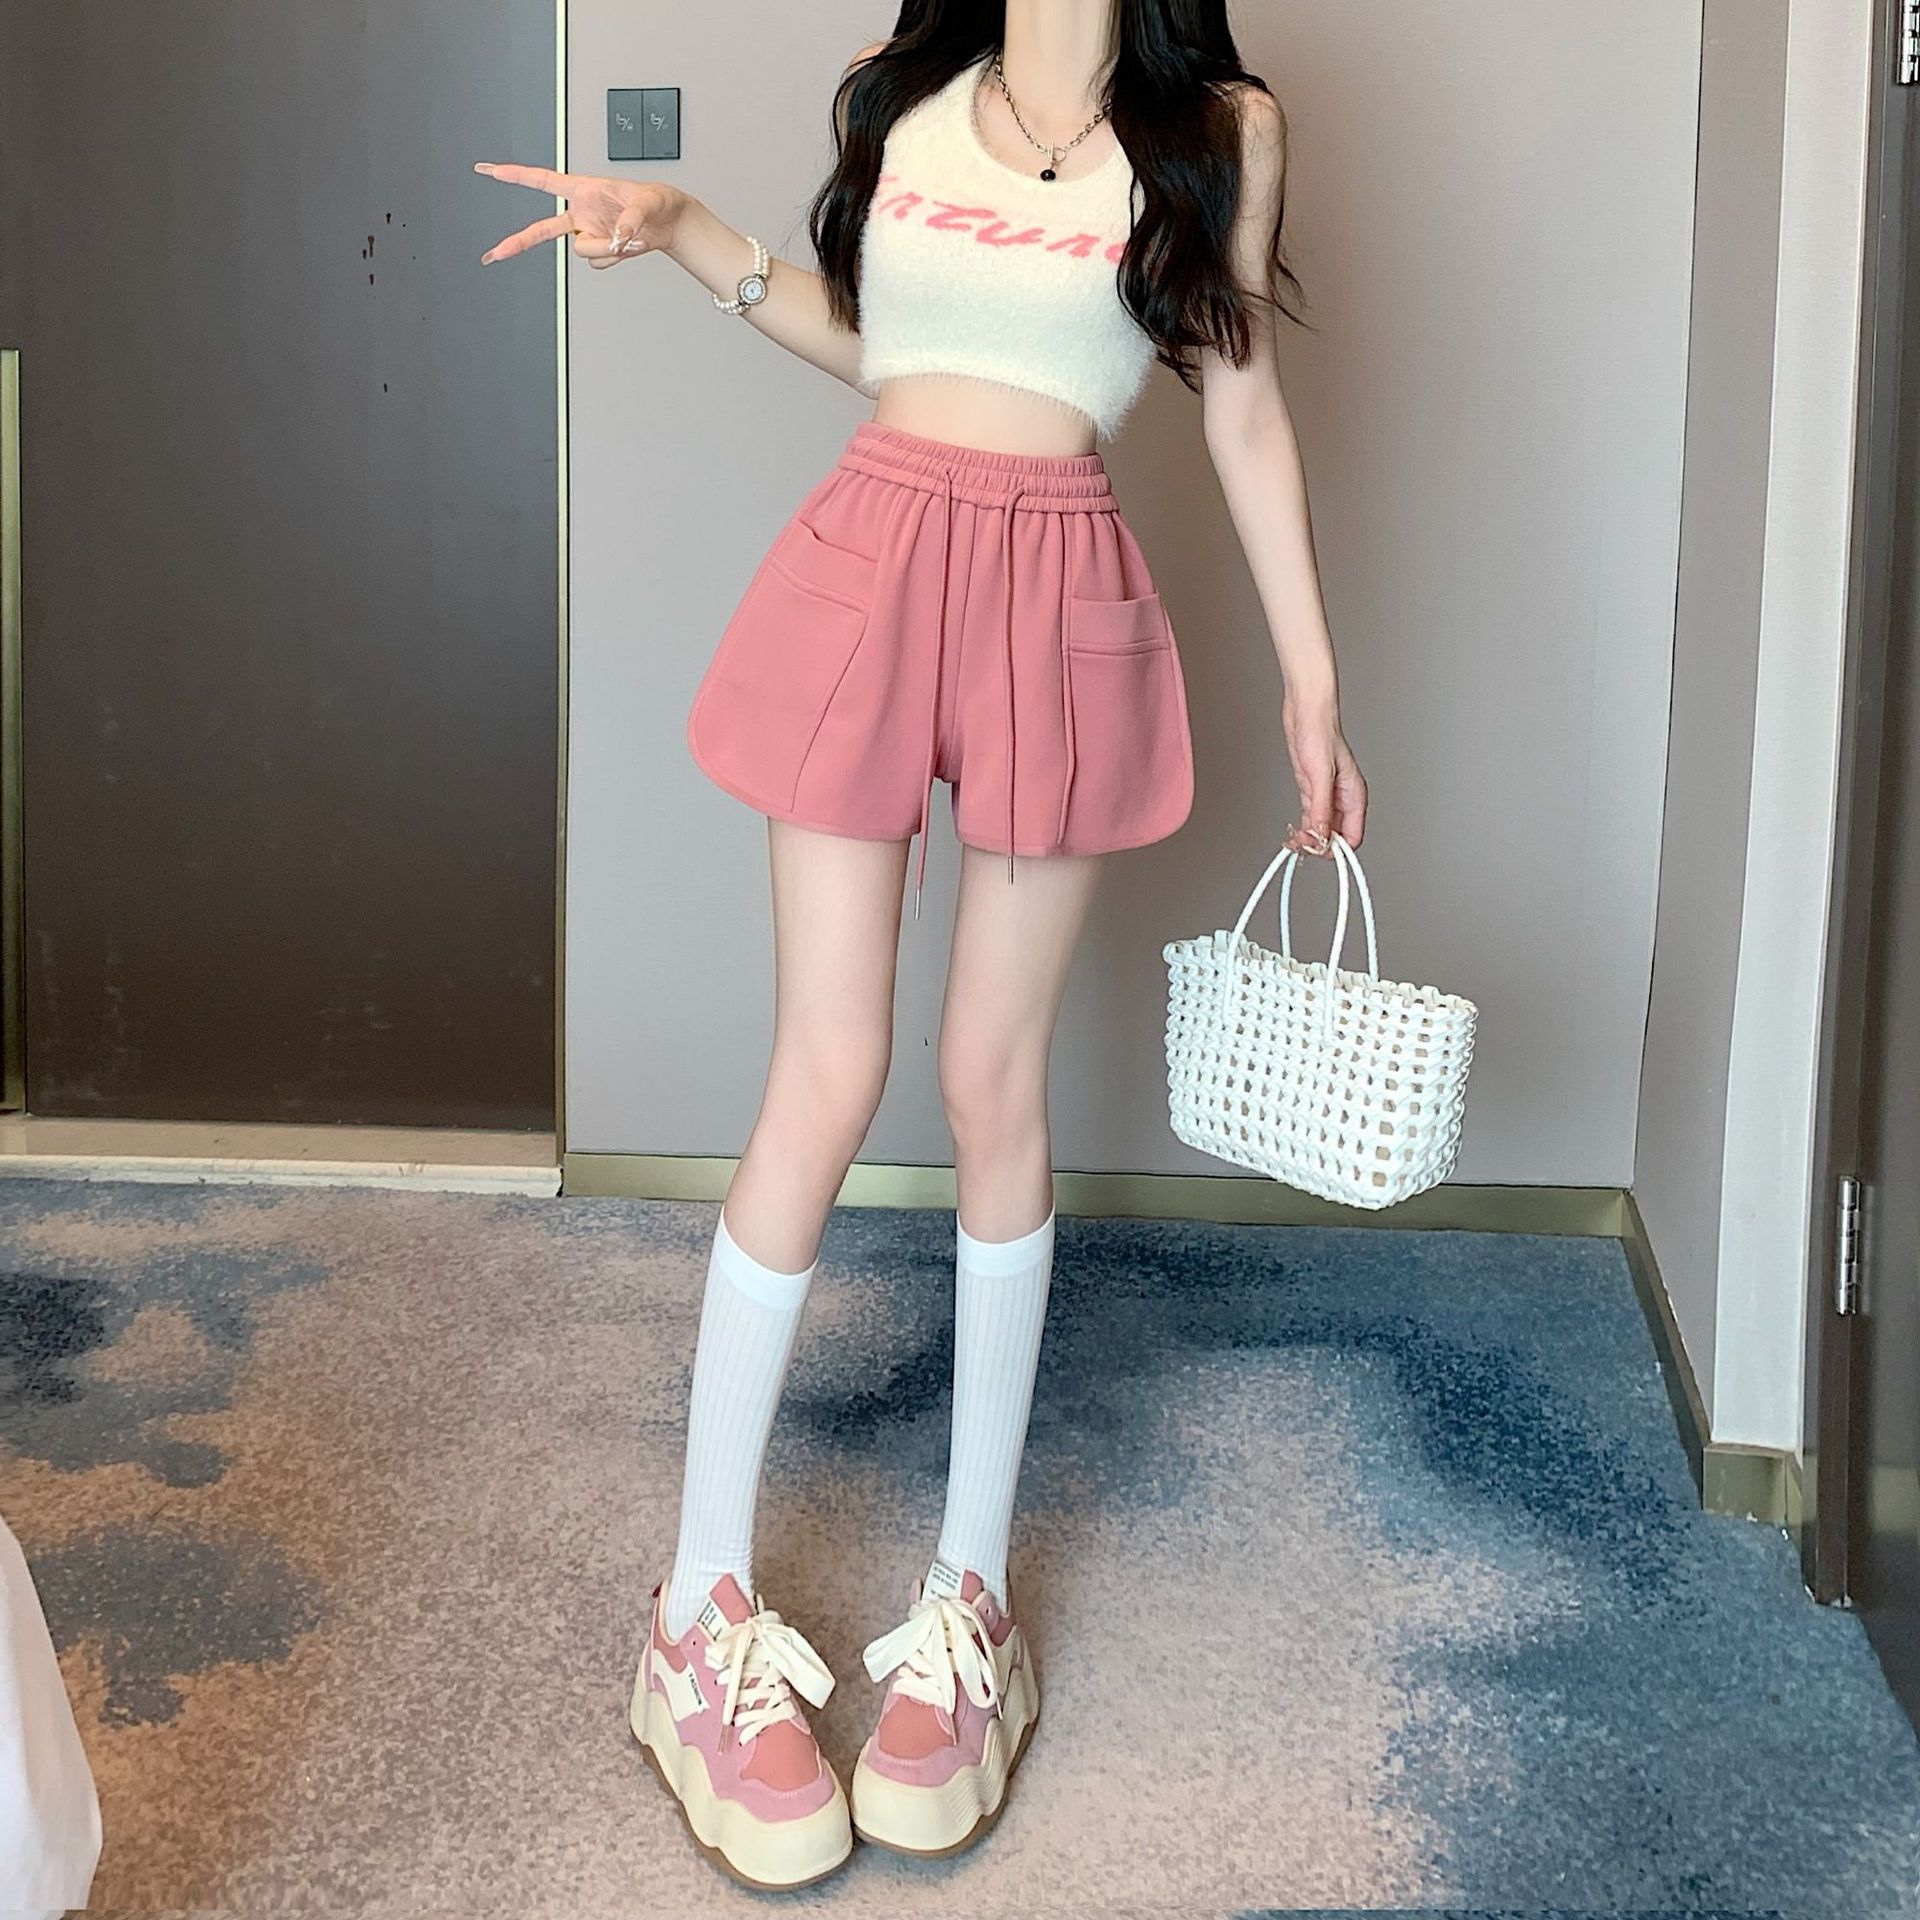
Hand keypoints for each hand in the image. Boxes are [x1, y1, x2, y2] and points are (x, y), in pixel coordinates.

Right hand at [474, 163, 685, 269]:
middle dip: (517, 243)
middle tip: (494, 254)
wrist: (669, 223)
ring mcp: (589, 233)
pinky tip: (626, 245)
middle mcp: (581, 213)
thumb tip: (616, 238)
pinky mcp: (600, 250)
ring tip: (627, 234)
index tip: (491, 172)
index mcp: (584, 189)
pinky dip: (615, 256)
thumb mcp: (647, 202)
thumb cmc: (657, 201)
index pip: (544, 181)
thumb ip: (630, 218)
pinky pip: (599, 263)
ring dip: (605, 246)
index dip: (517, 176)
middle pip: (542, 230)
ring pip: (582, 251)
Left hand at [1282, 692, 1366, 856]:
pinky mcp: (1312, 791)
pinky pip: (1311, 818)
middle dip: (1320, 845)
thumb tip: (1321, 835)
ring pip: (1322, 829)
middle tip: (1302, 846)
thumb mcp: (1319, 775)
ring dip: (1310, 839)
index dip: (1337, 848)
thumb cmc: (1319, 733)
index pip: (1353, 836)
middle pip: (1337, 836)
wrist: (1306, 713)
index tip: (1319, 850)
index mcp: (1354, 795)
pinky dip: (1303, 829)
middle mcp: (1343, 799)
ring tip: (1294, 842)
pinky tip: (1294, 833)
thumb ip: (1321, 808)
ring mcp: (1327, 796)